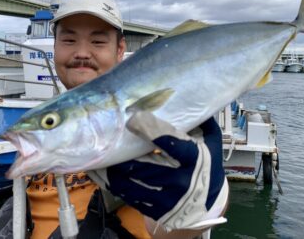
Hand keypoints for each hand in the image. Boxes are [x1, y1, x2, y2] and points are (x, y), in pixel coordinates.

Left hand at [88, 111, 228, 230]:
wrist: (205, 207)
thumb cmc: (207, 166)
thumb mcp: (210, 141)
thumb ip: (198, 120)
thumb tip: (182, 95)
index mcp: (194, 159)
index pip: (172, 143)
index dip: (151, 130)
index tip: (133, 118)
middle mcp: (178, 181)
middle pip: (142, 164)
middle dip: (121, 150)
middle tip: (103, 134)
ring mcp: (163, 198)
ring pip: (128, 181)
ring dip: (109, 166)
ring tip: (92, 151)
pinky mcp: (151, 207)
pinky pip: (123, 194)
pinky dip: (108, 180)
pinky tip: (97, 168)